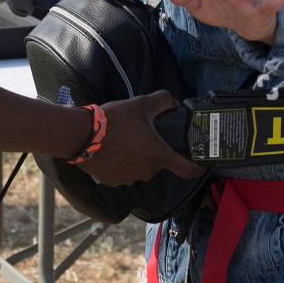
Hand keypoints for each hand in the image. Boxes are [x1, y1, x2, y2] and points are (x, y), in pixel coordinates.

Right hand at [80, 90, 201, 187]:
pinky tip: (113, 149)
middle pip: (159, 163)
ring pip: (140, 168)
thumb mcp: (141, 104)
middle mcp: (147, 171)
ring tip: (124, 140)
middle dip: (154, 151)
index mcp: (159, 155)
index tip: (202, 164)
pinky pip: (124, 172)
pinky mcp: (113, 181)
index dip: (199, 168)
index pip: (188, 170)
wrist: (81, 135)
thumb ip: (163, 101)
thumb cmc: (113, 121)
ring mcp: (130, 178)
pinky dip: (122, 163)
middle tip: (143, 135)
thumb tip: (173, 102)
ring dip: (137, 157)